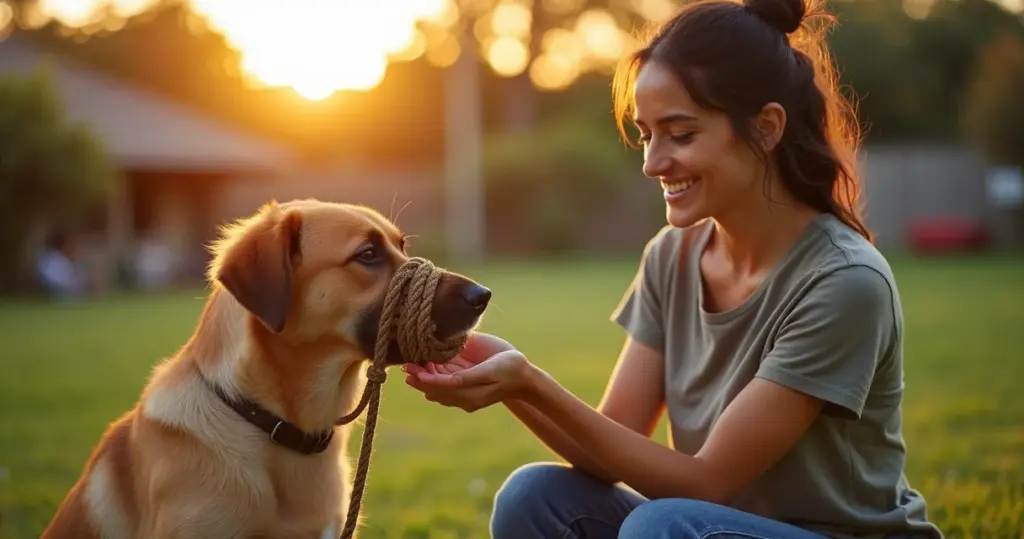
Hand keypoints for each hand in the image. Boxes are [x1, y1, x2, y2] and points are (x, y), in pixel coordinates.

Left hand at [403, 333, 534, 411]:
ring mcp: (465, 394)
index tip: (411, 370)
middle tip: (406, 366)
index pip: (441, 387)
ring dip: (424, 379)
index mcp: (470, 394)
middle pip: (436, 390)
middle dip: (420, 378)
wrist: (524, 377)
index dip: (425, 378)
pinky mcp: (467, 387)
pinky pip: (446, 385)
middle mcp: (464, 397)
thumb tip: (449, 379)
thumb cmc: (510, 369)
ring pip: (438, 390)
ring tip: (411, 366)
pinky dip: (434, 378)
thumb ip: (470, 376)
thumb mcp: (491, 370)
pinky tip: (426, 368)